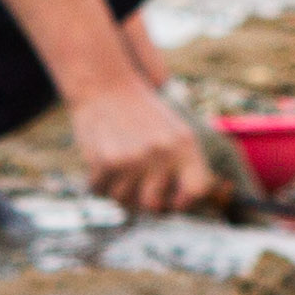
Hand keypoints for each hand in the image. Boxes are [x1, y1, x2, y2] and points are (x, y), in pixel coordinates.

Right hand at [67, 77, 211, 218]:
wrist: (106, 86)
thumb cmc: (143, 116)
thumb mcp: (177, 133)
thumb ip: (186, 168)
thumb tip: (183, 208)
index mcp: (185, 145)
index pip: (196, 190)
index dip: (183, 201)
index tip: (172, 198)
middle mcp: (161, 153)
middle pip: (153, 206)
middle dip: (142, 198)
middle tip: (136, 182)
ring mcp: (133, 158)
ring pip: (123, 200)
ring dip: (118, 188)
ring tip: (119, 163)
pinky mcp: (106, 161)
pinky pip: (101, 190)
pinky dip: (98, 180)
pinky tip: (103, 159)